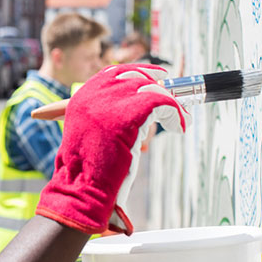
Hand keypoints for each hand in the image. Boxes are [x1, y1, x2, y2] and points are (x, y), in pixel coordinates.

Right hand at [36, 64, 189, 234]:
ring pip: (151, 89)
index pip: (113, 73)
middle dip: (157, 86)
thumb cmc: (88, 172)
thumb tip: (136, 109)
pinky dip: (175, 114)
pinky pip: (163, 103)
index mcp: (82, 98)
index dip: (138, 73)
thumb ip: (105, 118)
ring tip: (178, 121)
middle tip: (172, 100)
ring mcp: (111, 102)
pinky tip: (178, 127)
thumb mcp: (90, 136)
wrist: (83, 188)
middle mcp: (94, 94)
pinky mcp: (130, 113)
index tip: (156, 78)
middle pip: (135, 76)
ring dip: (169, 104)